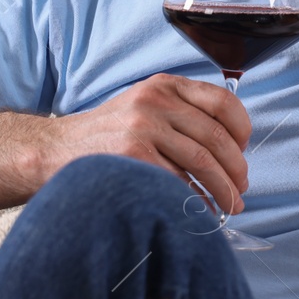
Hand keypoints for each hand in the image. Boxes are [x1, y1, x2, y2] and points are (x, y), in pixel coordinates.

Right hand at [47, 73, 250, 212]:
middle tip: (241, 190)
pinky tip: (203, 213)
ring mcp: (144, 127)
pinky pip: (179, 183)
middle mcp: (156, 101)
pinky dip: (197, 202)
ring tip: (231, 205)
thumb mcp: (144, 106)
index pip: (222, 101)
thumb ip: (181, 113)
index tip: (244, 150)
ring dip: (224, 189)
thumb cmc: (107, 135)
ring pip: (203, 162)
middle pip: (216, 138)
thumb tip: (231, 147)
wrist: (54, 150)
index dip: (242, 129)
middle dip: (236, 170)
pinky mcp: (133, 156)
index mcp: (165, 85)